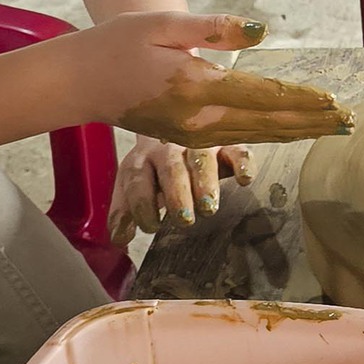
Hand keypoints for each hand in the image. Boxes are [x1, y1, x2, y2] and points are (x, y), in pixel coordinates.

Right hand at [79, 12, 351, 148]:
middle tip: (351, 121)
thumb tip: (261, 31)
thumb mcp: (163, 24)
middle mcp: (199, 120)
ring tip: (333, 128)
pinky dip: (272, 135)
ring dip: (298, 132)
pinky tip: (291, 131)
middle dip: (313, 123)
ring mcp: (193, 135)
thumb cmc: (119, 43)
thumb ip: (213, 29)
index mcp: (196, 88)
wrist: (79, 81)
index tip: (337, 101)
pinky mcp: (188, 139)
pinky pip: (239, 139)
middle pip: (269, 125)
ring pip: (257, 136)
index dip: (304, 101)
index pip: (264, 98)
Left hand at [108, 135, 253, 245]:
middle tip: (184, 220)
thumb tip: (120, 239)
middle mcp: (169, 149)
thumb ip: (124, 213)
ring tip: (208, 206)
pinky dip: (242, 162)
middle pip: (171, 169)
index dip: (142, 205)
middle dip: (178, 195)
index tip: (151, 227)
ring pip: (203, 158)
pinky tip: (243, 179)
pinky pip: (237, 149)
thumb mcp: (132, 185)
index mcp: (142, 161)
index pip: (137, 182)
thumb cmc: (153, 166)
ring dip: (206, 182)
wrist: (170, 124)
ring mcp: (199, 143)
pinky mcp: (227, 143)